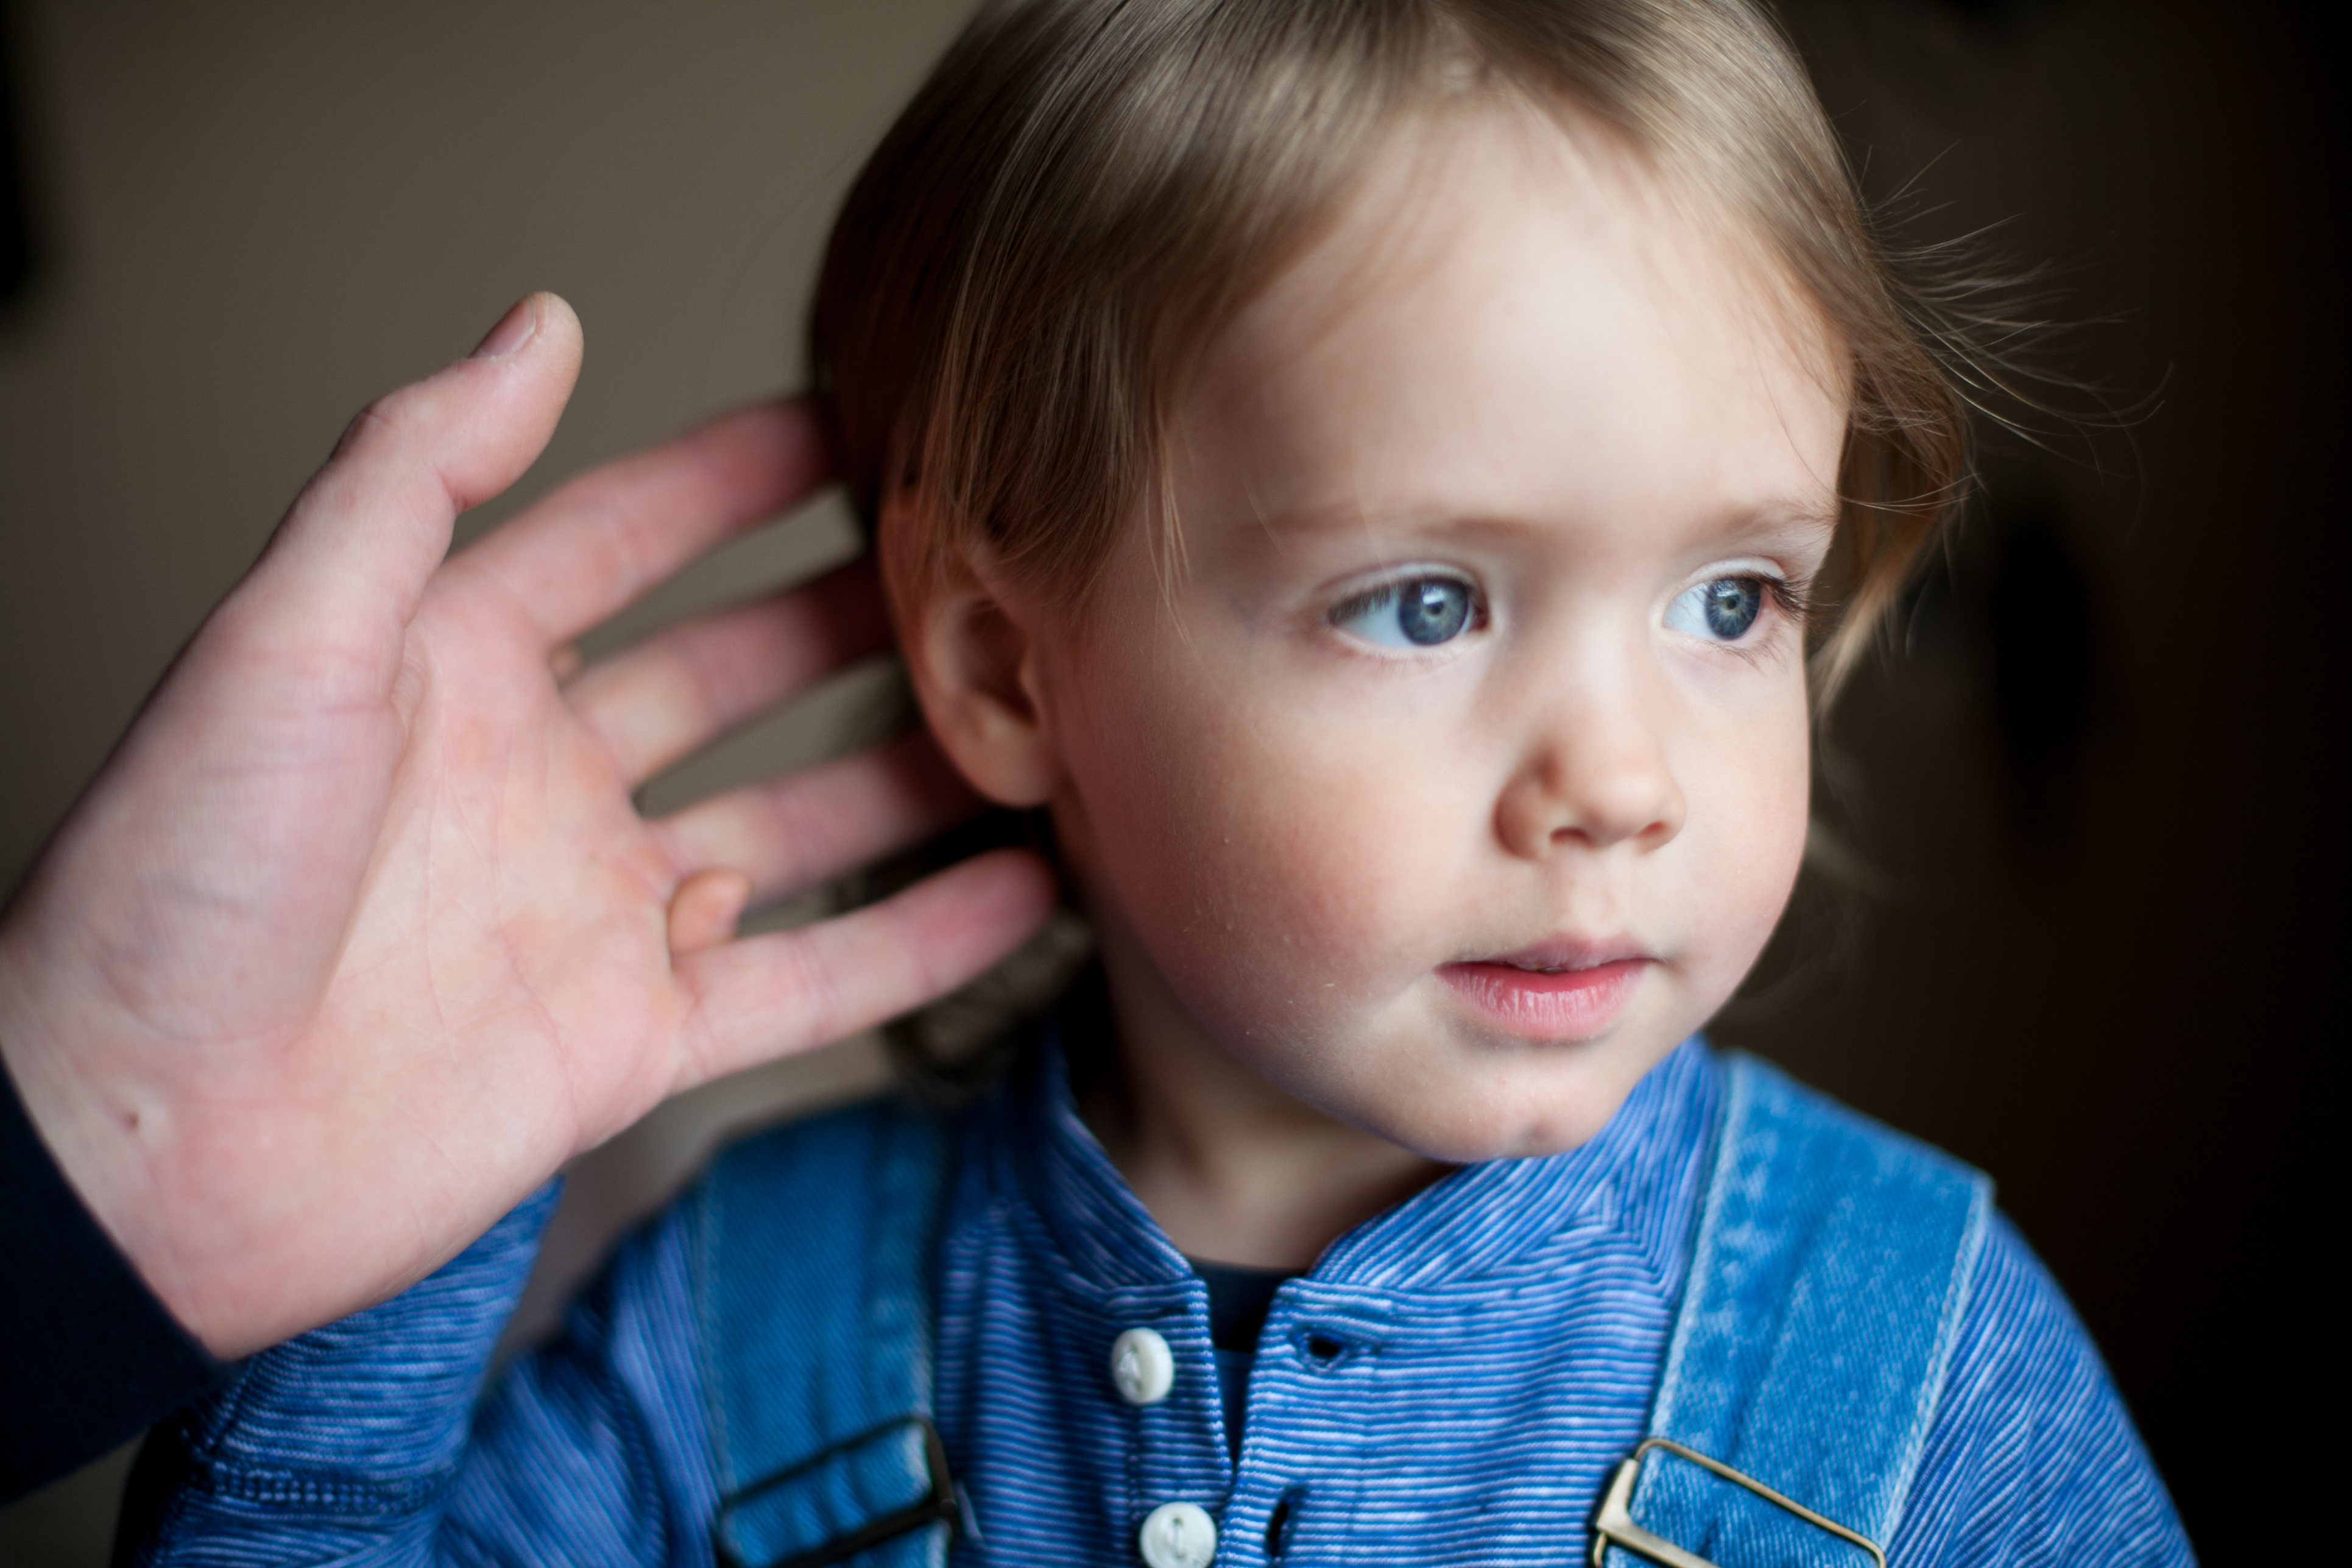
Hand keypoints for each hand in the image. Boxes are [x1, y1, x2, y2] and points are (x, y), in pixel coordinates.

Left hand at [0, 295, 1054, 1357]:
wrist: (138, 1158)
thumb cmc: (173, 890)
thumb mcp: (286, 640)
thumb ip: (415, 472)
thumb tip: (538, 324)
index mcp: (451, 670)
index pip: (623, 539)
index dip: (735, 477)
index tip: (859, 420)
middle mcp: (537, 781)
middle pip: (737, 675)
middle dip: (856, 618)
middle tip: (985, 564)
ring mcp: (594, 913)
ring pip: (798, 824)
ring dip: (913, 777)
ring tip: (1043, 724)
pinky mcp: (631, 1042)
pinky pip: (809, 983)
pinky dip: (918, 940)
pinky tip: (1023, 894)